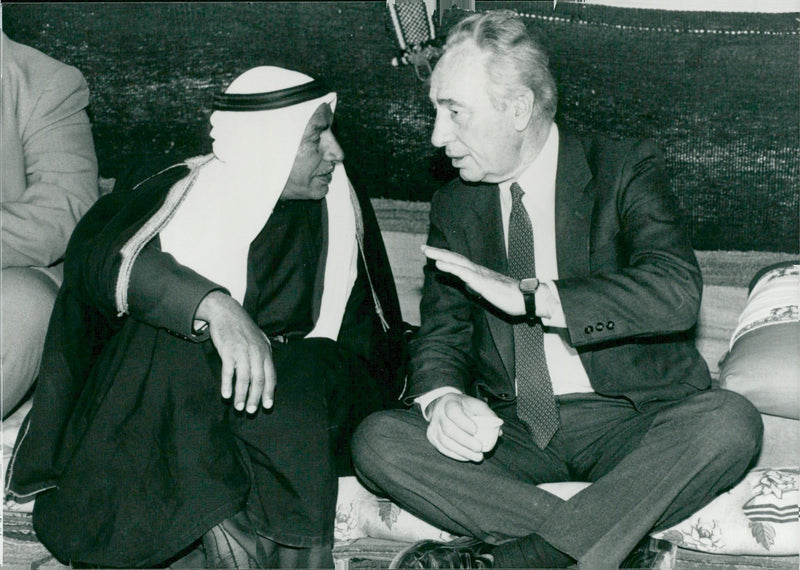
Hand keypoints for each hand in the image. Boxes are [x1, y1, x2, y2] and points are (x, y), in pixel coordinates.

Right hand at [195, 291, 275, 412]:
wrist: (227, 312)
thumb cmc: (243, 329)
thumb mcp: (260, 340)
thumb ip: (264, 356)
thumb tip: (269, 372)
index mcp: (265, 352)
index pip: (270, 376)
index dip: (269, 392)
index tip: (267, 406)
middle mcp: (256, 353)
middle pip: (259, 380)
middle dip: (255, 397)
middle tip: (251, 411)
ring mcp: (242, 351)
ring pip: (244, 378)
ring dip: (242, 395)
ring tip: (239, 407)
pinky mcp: (228, 350)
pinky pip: (229, 371)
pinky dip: (228, 384)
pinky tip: (226, 395)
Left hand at [423, 245, 524, 316]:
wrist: (525, 298)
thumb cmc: (510, 297)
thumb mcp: (489, 292)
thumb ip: (478, 288)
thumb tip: (469, 287)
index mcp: (479, 274)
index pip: (459, 263)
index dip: (446, 258)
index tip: (432, 255)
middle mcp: (477, 271)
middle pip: (455, 258)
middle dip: (438, 253)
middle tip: (423, 248)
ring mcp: (479, 275)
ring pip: (456, 262)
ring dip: (440, 256)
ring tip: (426, 251)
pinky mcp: (481, 282)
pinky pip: (463, 273)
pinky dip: (450, 267)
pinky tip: (439, 264)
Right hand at [426, 392, 500, 461]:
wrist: (444, 406)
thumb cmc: (464, 406)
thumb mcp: (476, 405)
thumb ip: (488, 415)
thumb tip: (498, 431)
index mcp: (449, 402)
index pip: (453, 412)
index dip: (463, 422)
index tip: (476, 430)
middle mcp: (438, 413)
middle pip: (449, 430)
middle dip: (465, 441)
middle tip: (480, 449)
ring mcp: (433, 426)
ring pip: (445, 441)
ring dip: (462, 451)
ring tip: (477, 457)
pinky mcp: (431, 436)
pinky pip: (442, 448)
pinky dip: (455, 454)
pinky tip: (467, 457)